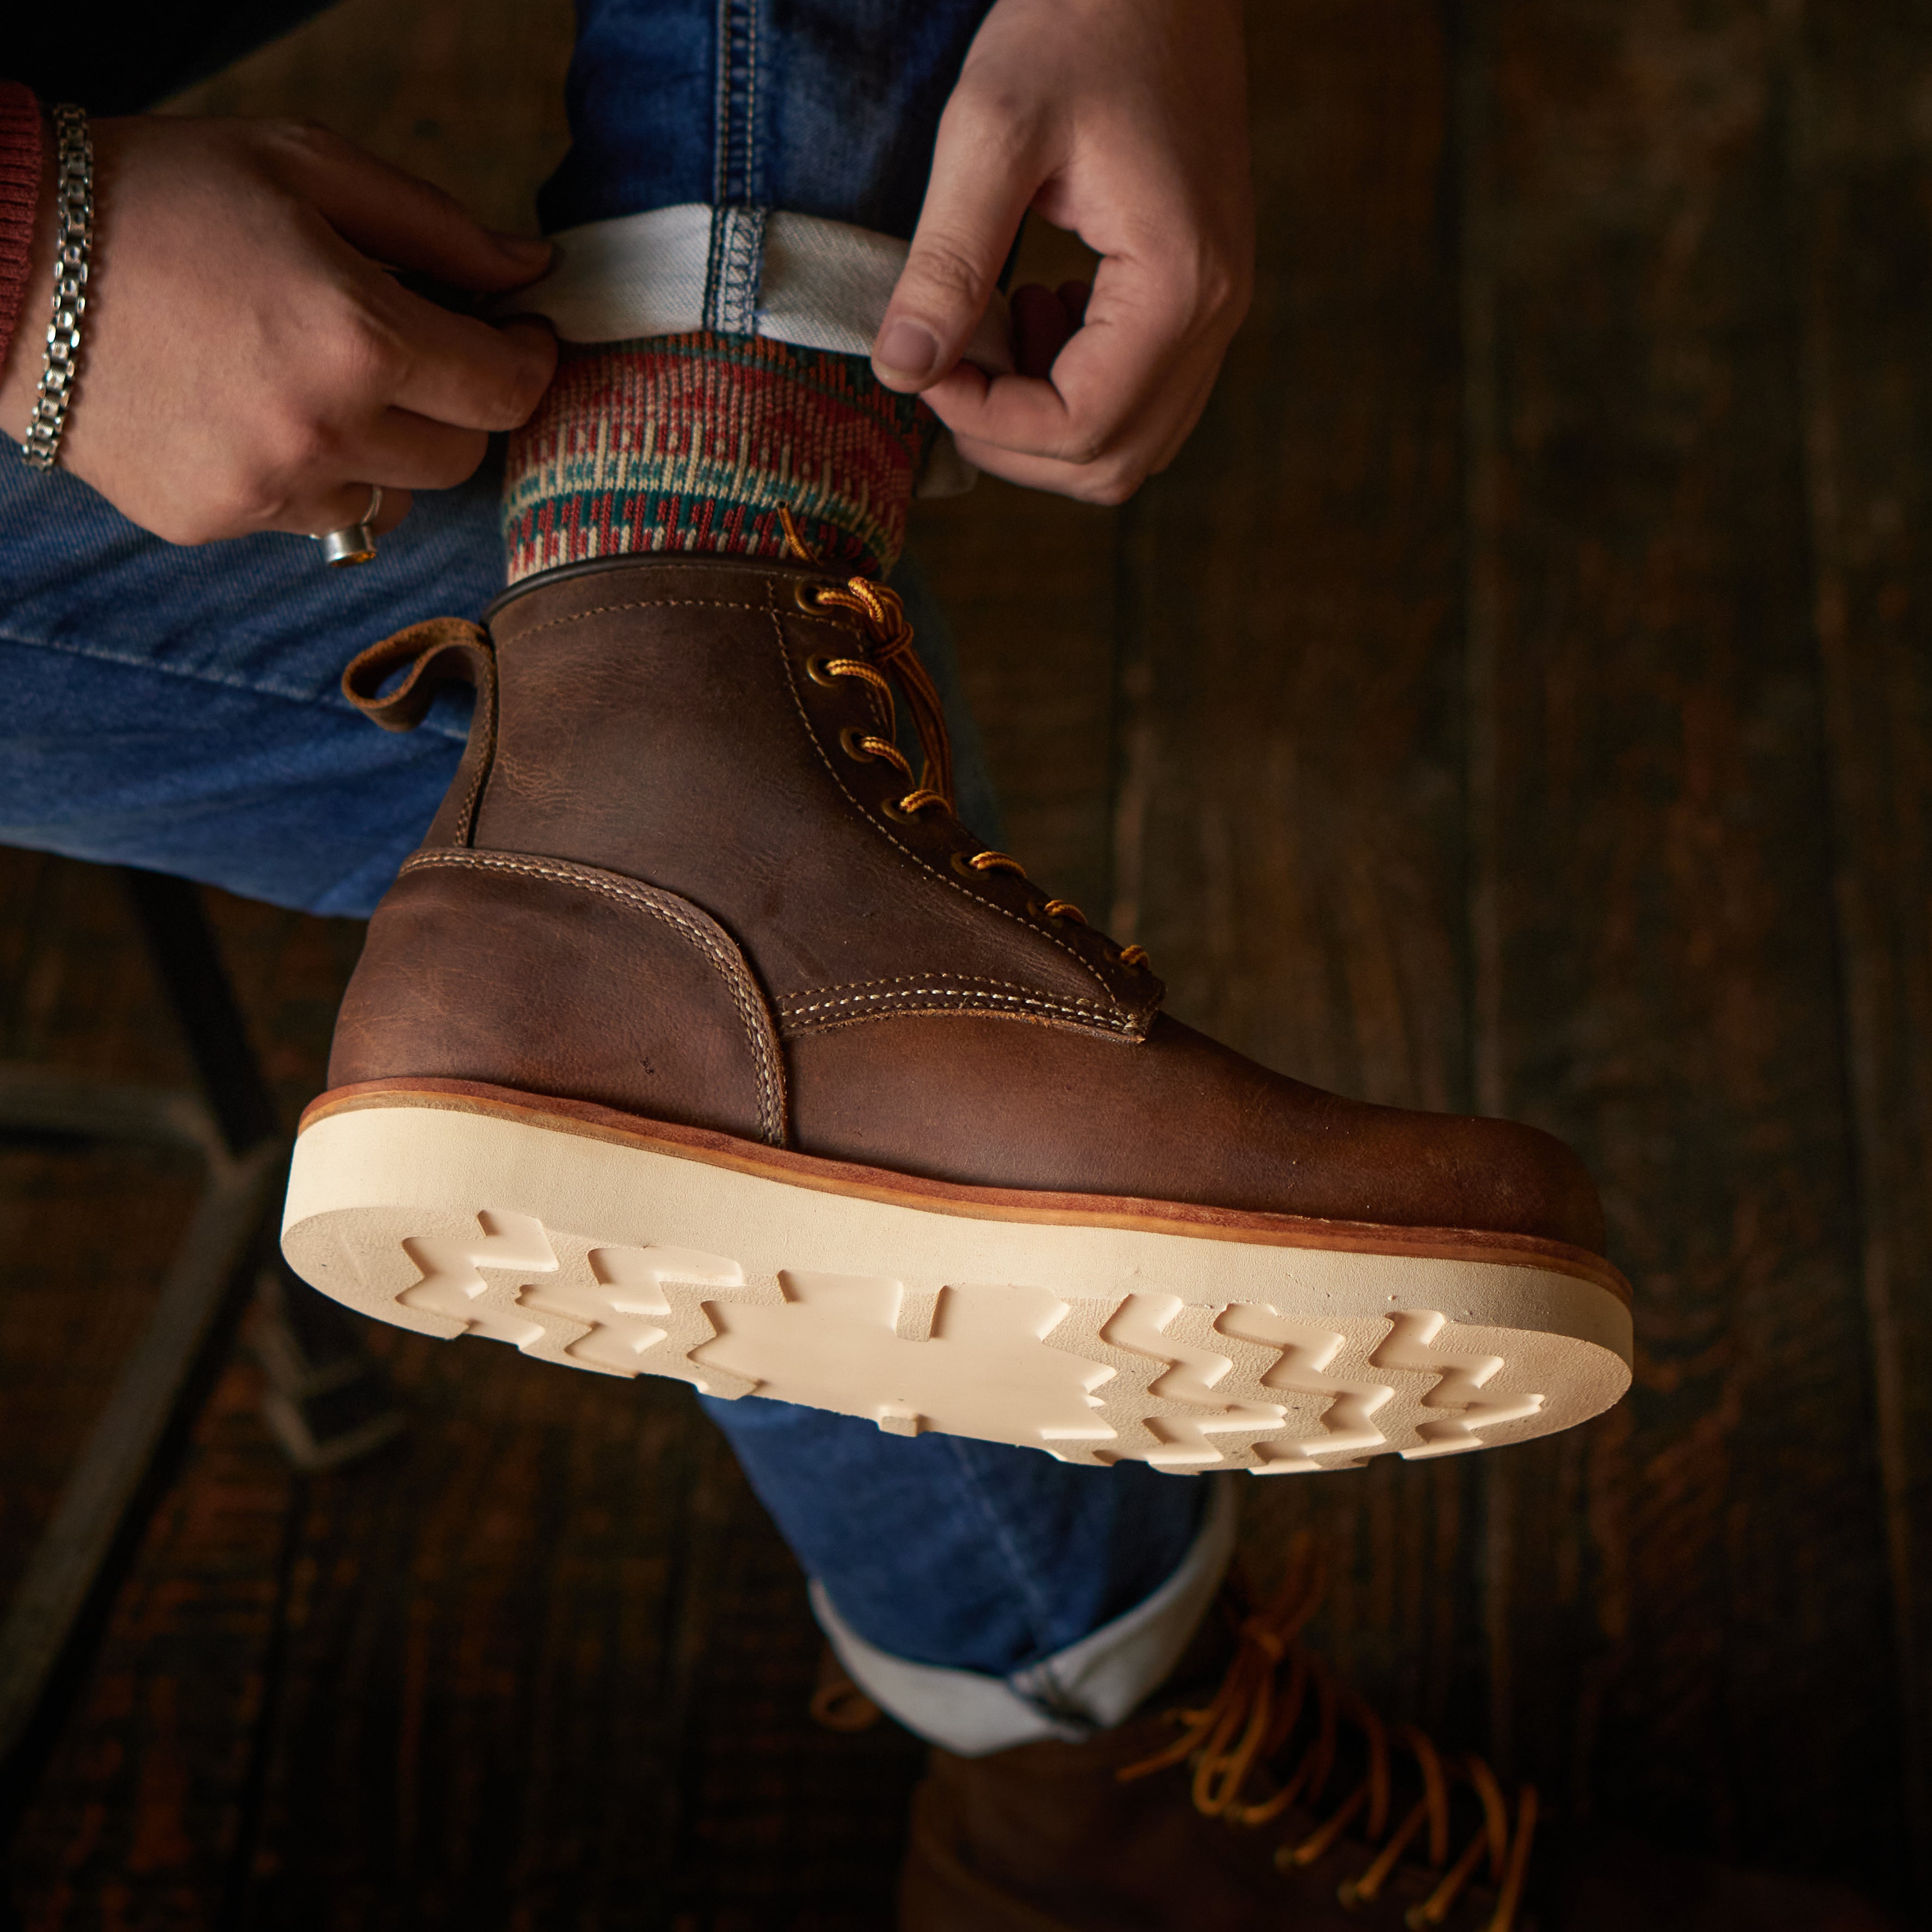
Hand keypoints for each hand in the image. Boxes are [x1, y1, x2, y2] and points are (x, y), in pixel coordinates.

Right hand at [0, 115, 556, 544]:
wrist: (7, 257)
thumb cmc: (163, 194)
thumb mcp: (308, 168)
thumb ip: (439, 229)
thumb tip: (532, 269)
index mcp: (358, 337)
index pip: (505, 391)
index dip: (528, 363)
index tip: (518, 337)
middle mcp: (323, 429)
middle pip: (460, 456)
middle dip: (456, 405)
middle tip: (418, 352)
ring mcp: (268, 487)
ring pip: (395, 496)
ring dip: (385, 447)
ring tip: (322, 380)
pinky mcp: (219, 520)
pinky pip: (317, 515)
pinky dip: (315, 474)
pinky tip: (261, 412)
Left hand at [871, 0, 1251, 505]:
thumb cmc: (1081, 20)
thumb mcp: (990, 131)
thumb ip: (945, 262)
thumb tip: (899, 371)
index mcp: (1179, 284)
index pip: (1079, 427)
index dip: (984, 422)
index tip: (921, 365)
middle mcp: (1216, 315)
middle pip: (1108, 463)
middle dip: (1011, 439)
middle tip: (947, 364)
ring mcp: (1216, 311)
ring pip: (1128, 445)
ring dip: (1042, 421)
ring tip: (994, 332)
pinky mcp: (1199, 297)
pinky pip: (1141, 398)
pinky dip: (1074, 389)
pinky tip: (1032, 312)